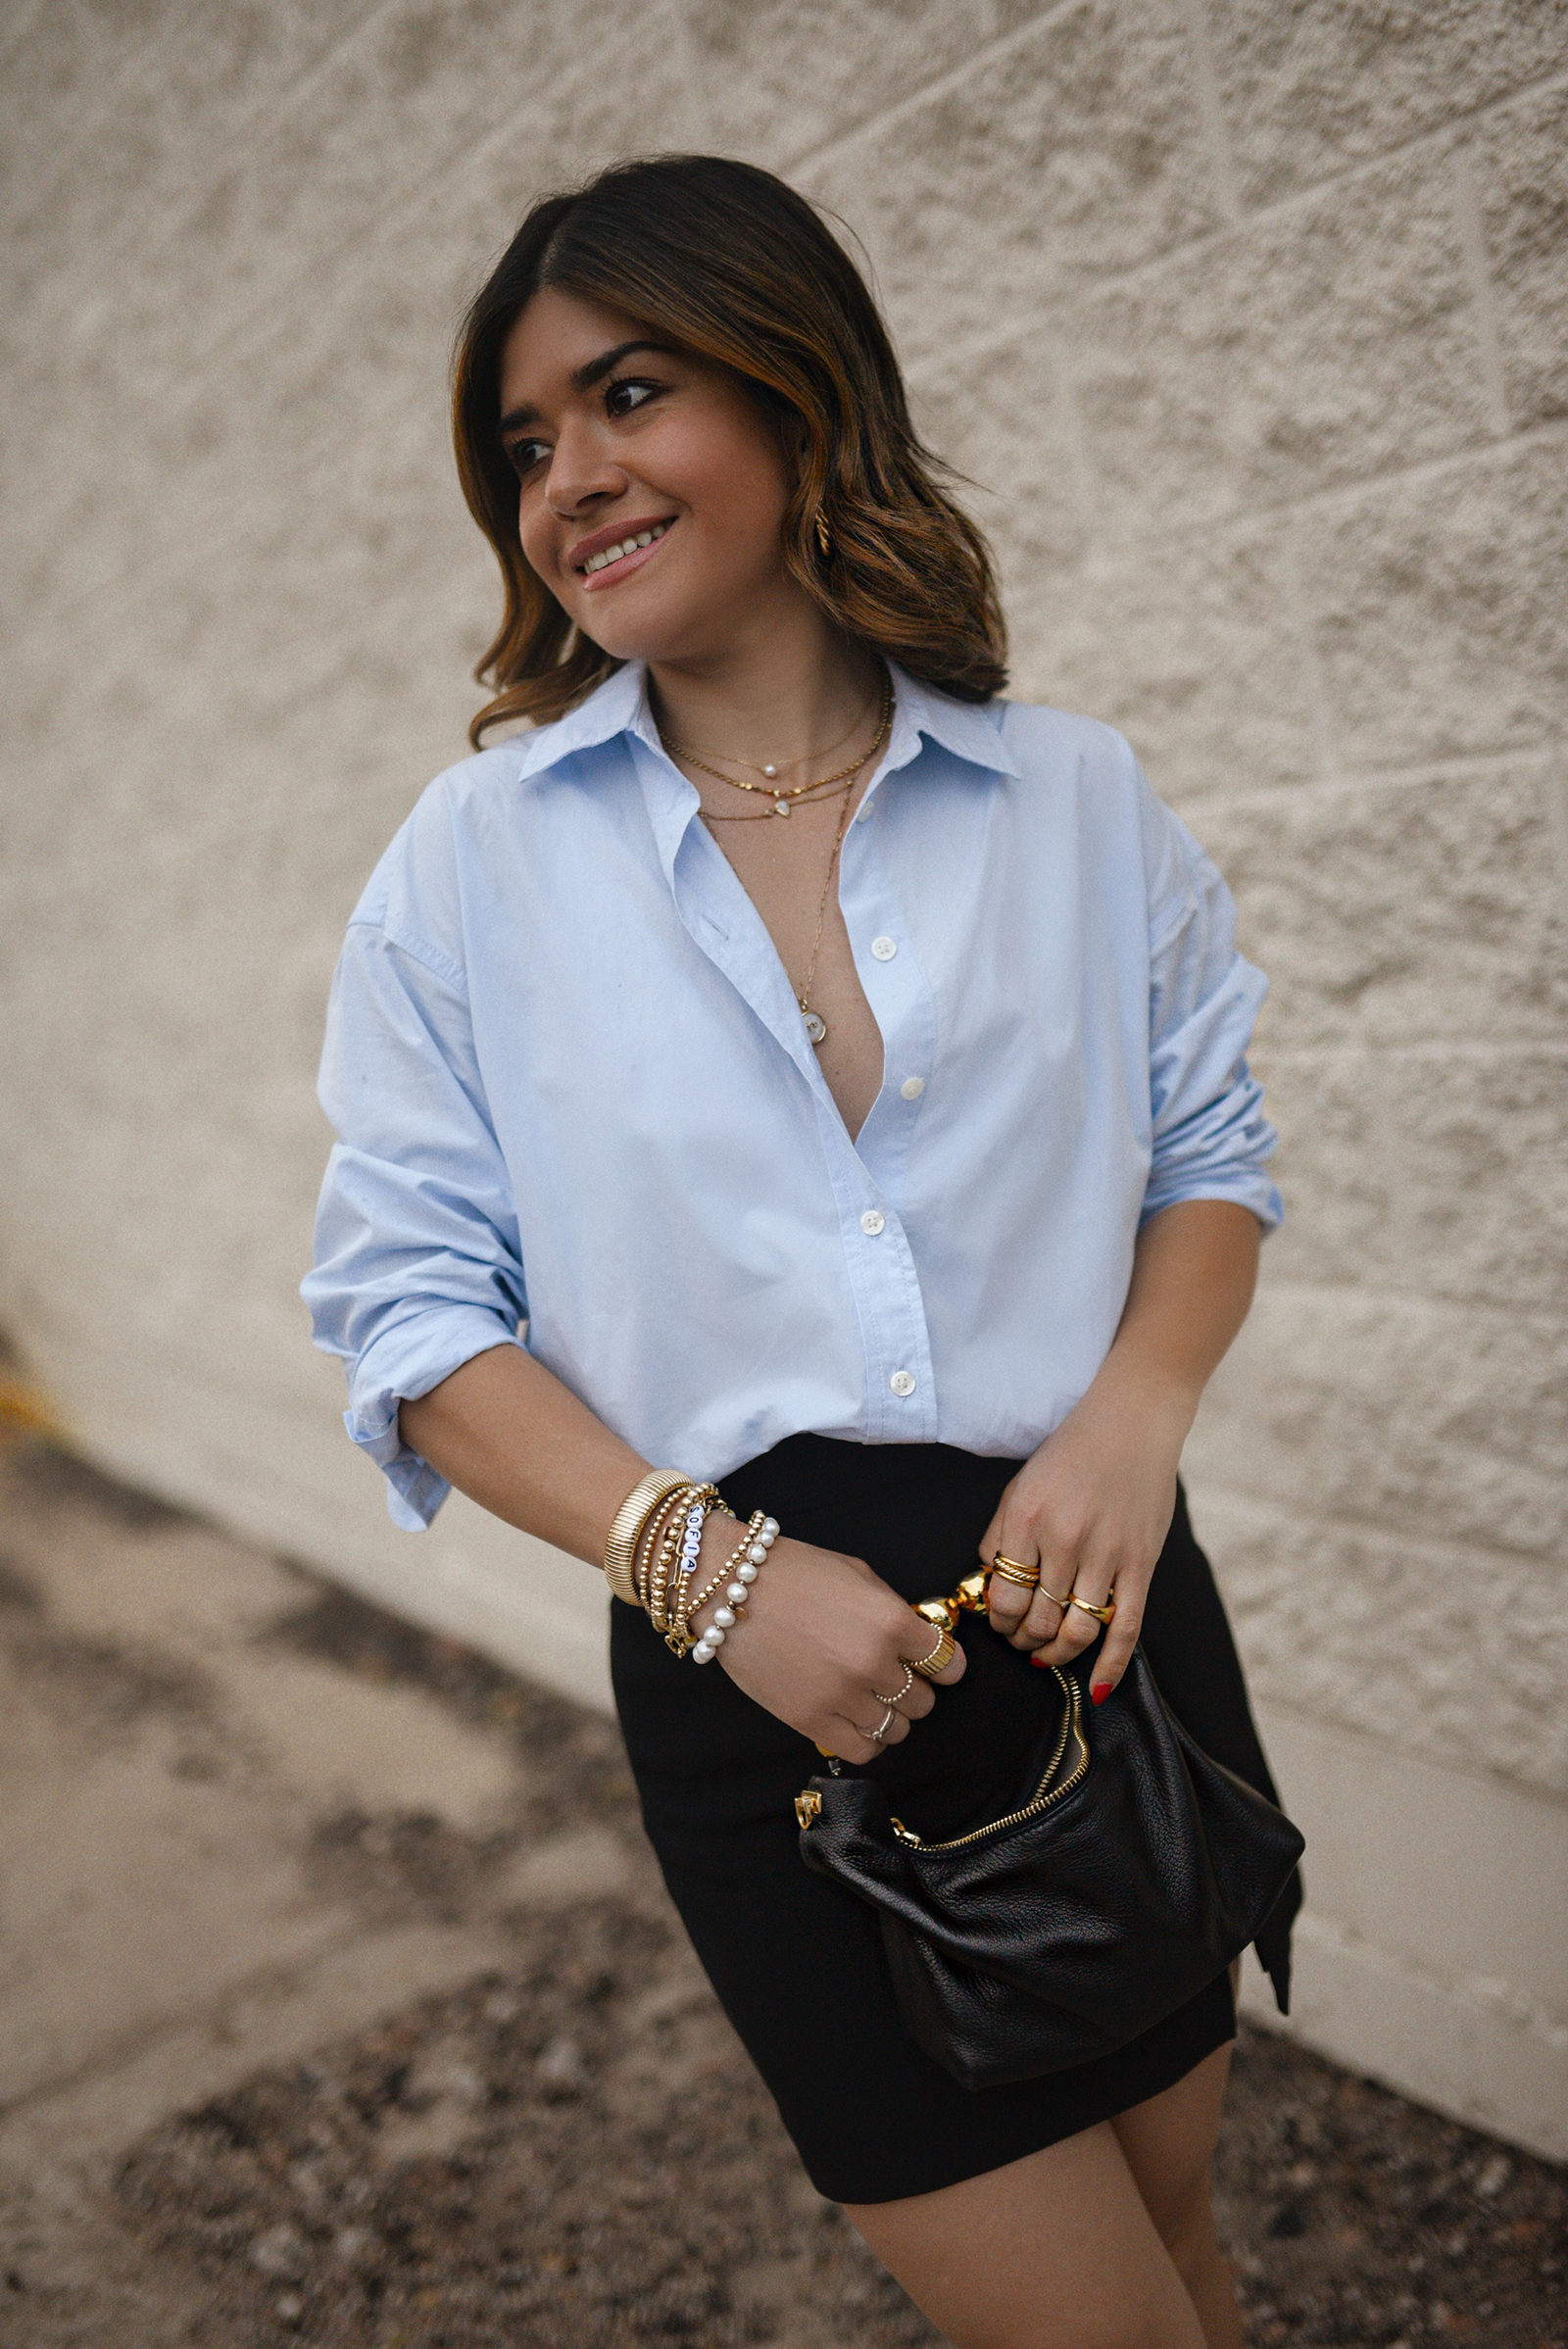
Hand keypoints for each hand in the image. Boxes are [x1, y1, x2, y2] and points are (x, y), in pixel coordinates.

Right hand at [688, 1517, 964, 1761]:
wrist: (730, 1588)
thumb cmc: (793, 1573)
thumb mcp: (859, 1575)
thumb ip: (895, 1611)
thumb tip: (920, 1643)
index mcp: (891, 1622)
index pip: (946, 1663)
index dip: (945, 1665)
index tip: (936, 1665)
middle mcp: (872, 1663)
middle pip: (924, 1701)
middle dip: (915, 1689)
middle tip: (895, 1676)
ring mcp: (842, 1696)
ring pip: (896, 1730)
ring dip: (890, 1717)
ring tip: (872, 1699)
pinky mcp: (810, 1720)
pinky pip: (862, 1749)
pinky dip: (867, 1740)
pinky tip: (856, 1720)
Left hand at [977, 1371, 1190, 1702]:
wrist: (1132, 1421)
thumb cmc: (1072, 1452)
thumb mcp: (1019, 1486)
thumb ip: (999, 1535)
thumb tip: (988, 1587)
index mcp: (1026, 1519)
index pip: (1002, 1595)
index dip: (998, 1621)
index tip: (1001, 1623)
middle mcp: (1064, 1540)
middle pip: (1037, 1620)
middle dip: (1023, 1641)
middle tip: (1021, 1643)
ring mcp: (1106, 1554)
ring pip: (1076, 1631)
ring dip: (1056, 1654)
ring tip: (1047, 1655)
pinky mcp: (1141, 1563)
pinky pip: (1125, 1628)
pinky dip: (1110, 1664)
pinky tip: (1095, 1686)